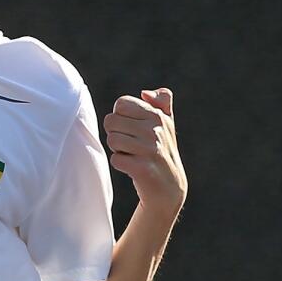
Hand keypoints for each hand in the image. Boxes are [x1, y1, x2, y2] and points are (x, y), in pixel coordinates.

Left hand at [103, 88, 186, 218]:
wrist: (170, 187)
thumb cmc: (163, 150)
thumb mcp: (167, 123)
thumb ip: (162, 100)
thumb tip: (145, 93)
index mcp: (158, 116)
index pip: (121, 104)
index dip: (120, 116)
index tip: (131, 128)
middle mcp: (155, 131)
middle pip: (111, 121)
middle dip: (116, 133)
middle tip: (130, 144)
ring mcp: (150, 150)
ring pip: (112, 140)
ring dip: (117, 149)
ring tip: (131, 155)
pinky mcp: (143, 169)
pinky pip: (115, 159)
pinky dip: (120, 164)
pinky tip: (132, 166)